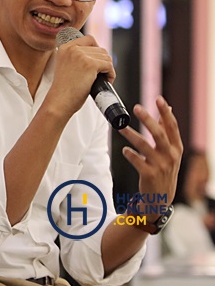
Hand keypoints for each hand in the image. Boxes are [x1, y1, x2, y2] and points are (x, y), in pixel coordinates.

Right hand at [47, 34, 115, 116]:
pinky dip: (111, 74)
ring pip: (106, 56)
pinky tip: (106, 81)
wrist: (59, 102)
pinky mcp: (90, 64)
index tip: (97, 62)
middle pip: (100, 49)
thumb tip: (97, 55)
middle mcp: (72, 48)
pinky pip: (109, 65)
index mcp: (65, 47)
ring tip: (102, 79)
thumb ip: (76, 57)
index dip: (96, 50)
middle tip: (100, 74)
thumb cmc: (63, 89)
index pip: (89, 39)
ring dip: (107, 68)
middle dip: (103, 62)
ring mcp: (81, 55)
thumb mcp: (66, 66)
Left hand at [118, 96, 182, 219]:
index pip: (172, 126)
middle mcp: (170, 156)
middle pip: (159, 134)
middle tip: (136, 107)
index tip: (159, 99)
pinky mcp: (149, 175)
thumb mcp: (170, 152)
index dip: (166, 112)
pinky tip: (124, 150)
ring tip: (119, 127)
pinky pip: (137, 161)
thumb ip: (166, 132)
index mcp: (176, 148)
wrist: (161, 198)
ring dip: (131, 135)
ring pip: (144, 146)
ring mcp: (160, 166)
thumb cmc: (164, 170)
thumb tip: (166, 110)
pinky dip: (130, 154)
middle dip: (148, 119)